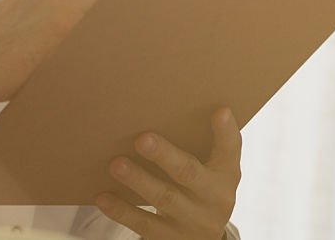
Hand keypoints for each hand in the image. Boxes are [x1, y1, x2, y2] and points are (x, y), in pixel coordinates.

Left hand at [97, 108, 241, 239]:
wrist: (204, 239)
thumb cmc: (202, 190)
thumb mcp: (213, 171)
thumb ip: (202, 146)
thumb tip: (165, 108)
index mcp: (226, 174)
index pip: (231, 149)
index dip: (226, 131)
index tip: (220, 112)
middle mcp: (215, 198)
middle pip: (188, 173)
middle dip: (165, 156)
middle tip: (142, 139)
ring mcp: (193, 221)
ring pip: (163, 199)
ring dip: (138, 180)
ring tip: (116, 164)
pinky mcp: (171, 239)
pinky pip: (143, 223)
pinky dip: (121, 210)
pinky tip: (103, 196)